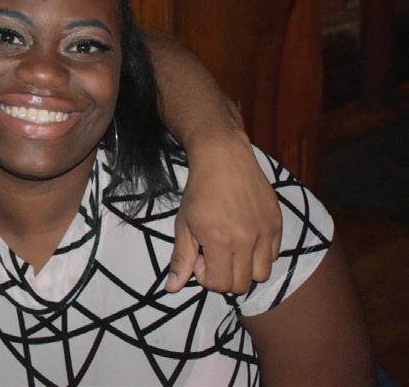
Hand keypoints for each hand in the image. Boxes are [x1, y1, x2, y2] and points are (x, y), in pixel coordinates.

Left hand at [165, 129, 281, 293]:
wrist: (223, 159)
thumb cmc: (199, 192)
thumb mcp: (184, 225)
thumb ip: (181, 259)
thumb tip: (172, 289)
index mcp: (220, 242)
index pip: (220, 285)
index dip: (206, 278)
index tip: (200, 258)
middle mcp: (246, 240)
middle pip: (242, 284)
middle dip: (225, 277)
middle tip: (214, 254)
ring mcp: (265, 232)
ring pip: (262, 273)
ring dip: (246, 269)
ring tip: (231, 248)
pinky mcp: (277, 223)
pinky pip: (274, 254)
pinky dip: (260, 254)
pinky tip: (245, 236)